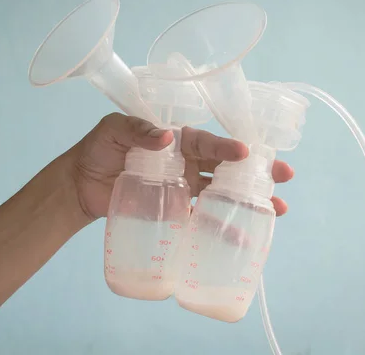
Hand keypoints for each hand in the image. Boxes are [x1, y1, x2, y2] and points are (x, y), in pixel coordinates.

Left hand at [67, 113, 293, 222]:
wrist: (80, 185)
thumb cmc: (98, 150)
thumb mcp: (113, 130)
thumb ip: (136, 130)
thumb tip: (165, 137)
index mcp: (176, 139)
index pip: (207, 141)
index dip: (227, 147)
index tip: (247, 153)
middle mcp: (186, 161)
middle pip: (227, 166)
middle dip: (257, 170)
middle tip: (284, 176)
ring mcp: (184, 187)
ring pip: (223, 192)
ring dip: (250, 199)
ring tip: (278, 208)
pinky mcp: (175, 210)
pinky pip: (203, 218)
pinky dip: (222, 226)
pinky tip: (243, 236)